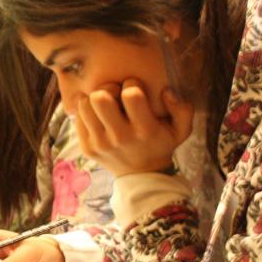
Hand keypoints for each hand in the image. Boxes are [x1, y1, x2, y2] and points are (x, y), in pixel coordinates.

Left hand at [72, 79, 193, 177]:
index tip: (134, 91)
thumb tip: (166, 92)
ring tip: (105, 104)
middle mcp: (120, 137)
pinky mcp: (87, 147)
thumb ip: (183, 109)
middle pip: (100, 98)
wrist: (142, 176)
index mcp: (145, 130)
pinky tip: (97, 115)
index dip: (132, 85)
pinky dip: (86, 111)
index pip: (131, 95)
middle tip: (115, 94)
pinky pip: (78, 117)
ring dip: (94, 99)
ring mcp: (100, 144)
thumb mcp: (181, 130)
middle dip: (108, 88)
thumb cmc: (161, 144)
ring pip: (85, 105)